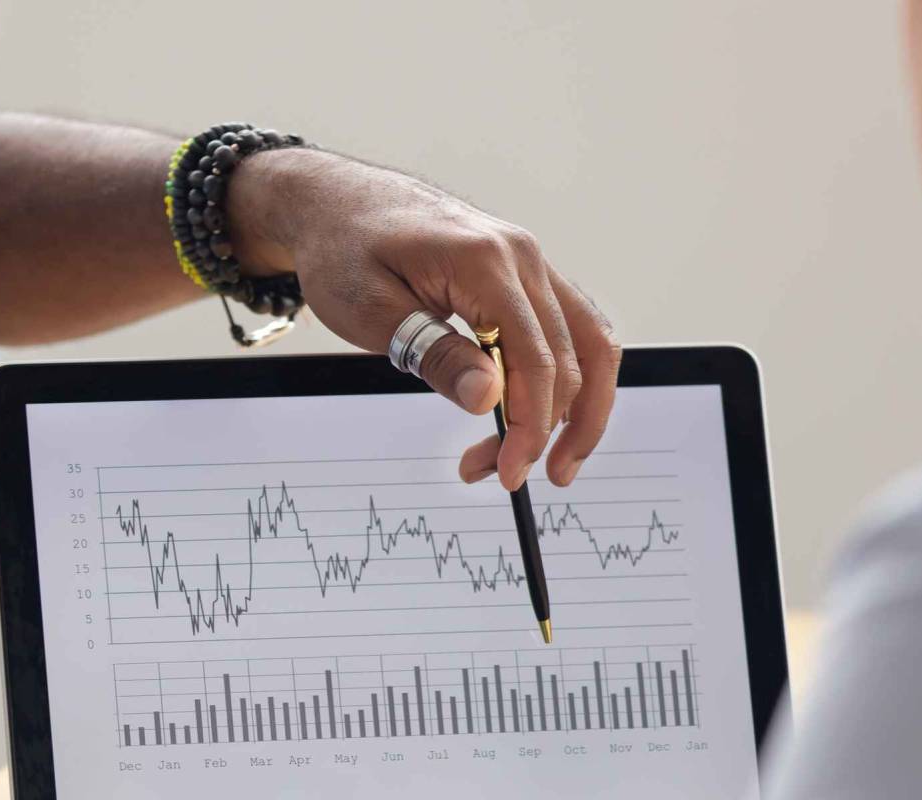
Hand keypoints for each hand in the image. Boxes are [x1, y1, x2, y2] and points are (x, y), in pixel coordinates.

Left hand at [229, 148, 621, 488]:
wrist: (335, 204)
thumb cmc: (344, 249)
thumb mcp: (371, 310)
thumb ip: (434, 354)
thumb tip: (489, 399)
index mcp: (485, 260)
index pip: (534, 358)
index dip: (529, 425)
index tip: (508, 471)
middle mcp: (522, 255)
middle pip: (569, 358)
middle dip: (542, 429)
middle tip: (501, 473)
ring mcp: (529, 261)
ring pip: (586, 343)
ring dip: (576, 408)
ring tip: (551, 460)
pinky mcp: (523, 274)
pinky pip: (568, 328)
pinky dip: (566, 376)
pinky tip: (544, 414)